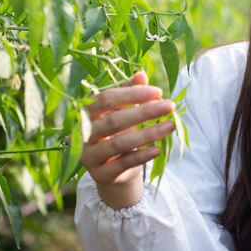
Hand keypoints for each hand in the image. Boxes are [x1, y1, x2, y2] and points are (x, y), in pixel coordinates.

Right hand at [79, 72, 175, 209]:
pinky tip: (158, 149)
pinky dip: (142, 156)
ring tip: (170, 126)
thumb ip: (129, 94)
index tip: (158, 92)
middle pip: (113, 121)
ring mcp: (88, 157)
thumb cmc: (117, 133)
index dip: (132, 94)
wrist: (112, 169)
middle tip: (169, 106)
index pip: (106, 99)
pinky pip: (123, 163)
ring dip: (148, 134)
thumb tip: (141, 75)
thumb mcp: (122, 112)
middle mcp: (81, 135)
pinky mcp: (100, 175)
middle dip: (144, 112)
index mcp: (83, 114)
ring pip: (119, 143)